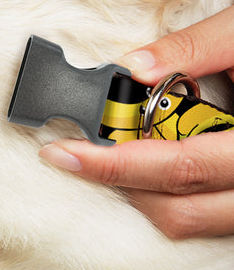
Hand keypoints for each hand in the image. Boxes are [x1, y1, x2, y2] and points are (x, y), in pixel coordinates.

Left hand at [40, 5, 233, 238]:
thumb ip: (193, 48)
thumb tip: (134, 67)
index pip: (178, 166)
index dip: (114, 164)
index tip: (65, 153)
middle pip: (178, 207)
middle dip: (117, 181)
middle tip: (74, 154)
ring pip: (190, 220)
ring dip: (140, 192)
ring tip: (108, 155)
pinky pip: (204, 215)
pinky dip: (166, 194)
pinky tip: (147, 162)